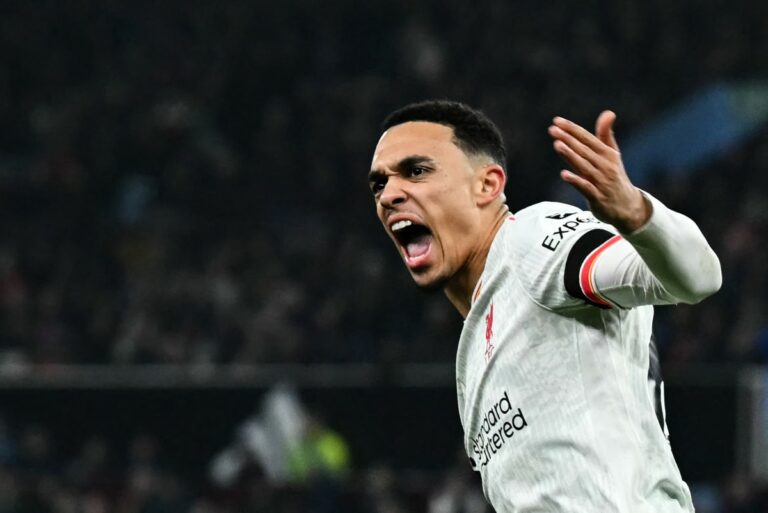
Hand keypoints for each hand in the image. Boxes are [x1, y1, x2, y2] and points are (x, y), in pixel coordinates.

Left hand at [548, 111, 650, 233]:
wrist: (627, 206)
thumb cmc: (615, 177)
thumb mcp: (612, 155)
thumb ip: (605, 135)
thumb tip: (608, 112)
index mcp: (608, 154)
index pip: (587, 138)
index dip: (572, 129)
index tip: (557, 121)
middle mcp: (605, 166)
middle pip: (584, 150)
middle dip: (568, 139)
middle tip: (552, 129)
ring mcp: (601, 182)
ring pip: (584, 166)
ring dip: (570, 155)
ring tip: (557, 144)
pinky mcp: (597, 197)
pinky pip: (586, 187)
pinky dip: (576, 180)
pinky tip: (564, 174)